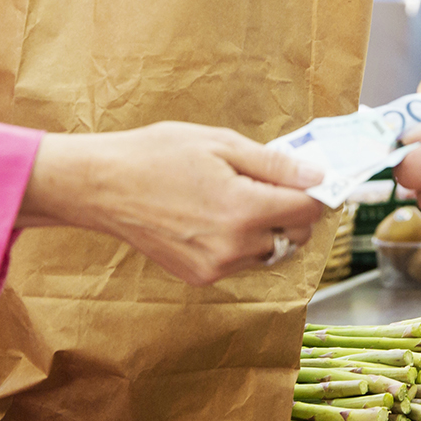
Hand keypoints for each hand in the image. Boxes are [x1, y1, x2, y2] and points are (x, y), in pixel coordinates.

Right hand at [22, 121, 327, 284]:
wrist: (103, 186)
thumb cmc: (156, 155)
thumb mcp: (219, 144)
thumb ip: (274, 164)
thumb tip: (317, 175)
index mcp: (243, 210)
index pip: (308, 210)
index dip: (317, 191)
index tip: (315, 178)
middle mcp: (234, 247)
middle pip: (295, 236)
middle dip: (294, 211)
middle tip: (275, 183)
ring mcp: (216, 267)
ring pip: (271, 253)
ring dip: (270, 229)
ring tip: (240, 198)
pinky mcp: (200, 276)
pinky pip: (242, 263)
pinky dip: (244, 243)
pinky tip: (218, 216)